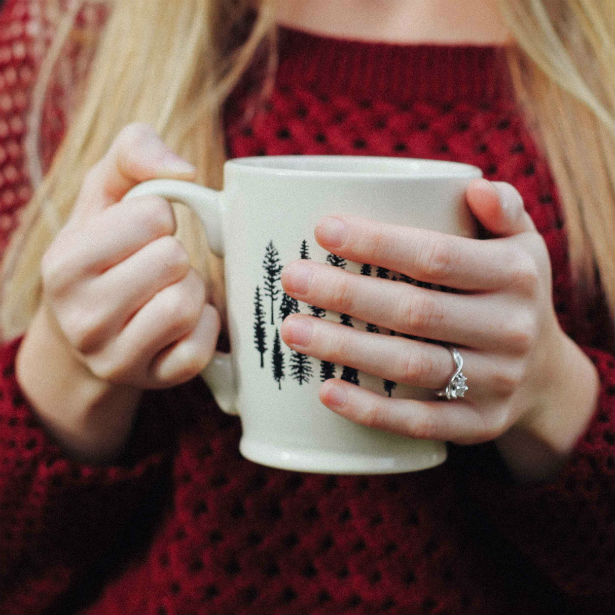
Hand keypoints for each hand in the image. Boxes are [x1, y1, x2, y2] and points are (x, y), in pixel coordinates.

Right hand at [41, 123, 219, 388]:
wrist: (87, 329)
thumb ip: (133, 153)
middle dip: (175, 255)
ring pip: (188, 303)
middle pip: (174, 260)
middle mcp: (82, 319)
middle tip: (157, 267)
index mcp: (63, 265)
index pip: (153, 216)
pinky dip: (204, 325)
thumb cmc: (103, 251)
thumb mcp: (103, 195)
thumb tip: (183, 171)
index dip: (158, 217)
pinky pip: (201, 347)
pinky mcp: (152, 381)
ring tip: (167, 291)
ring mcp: (116, 358)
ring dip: (191, 289)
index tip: (142, 234)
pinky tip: (183, 321)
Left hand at [281, 179, 597, 476]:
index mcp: (515, 275)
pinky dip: (372, 410)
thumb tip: (476, 186)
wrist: (547, 374)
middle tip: (292, 279)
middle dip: (347, 294)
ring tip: (292, 330)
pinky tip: (326, 391)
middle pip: (415, 311)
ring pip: (411, 365)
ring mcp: (497, 382)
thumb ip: (503, 210)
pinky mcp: (479, 423)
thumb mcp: (522, 245)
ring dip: (346, 348)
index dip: (377, 243)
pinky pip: (421, 421)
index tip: (322, 229)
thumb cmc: (510, 294)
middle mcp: (511, 329)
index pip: (437, 256)